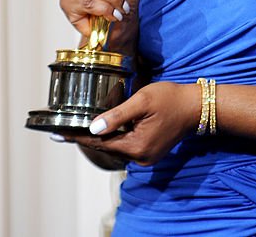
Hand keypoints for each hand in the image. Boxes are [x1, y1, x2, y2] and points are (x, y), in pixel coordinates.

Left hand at [62, 82, 201, 165]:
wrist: (197, 106)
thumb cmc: (171, 98)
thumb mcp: (142, 101)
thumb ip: (117, 115)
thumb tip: (93, 127)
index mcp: (137, 146)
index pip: (99, 143)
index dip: (78, 137)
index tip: (59, 135)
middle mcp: (140, 157)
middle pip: (106, 147)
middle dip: (87, 137)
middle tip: (64, 130)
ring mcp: (146, 157)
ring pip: (116, 147)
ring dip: (101, 137)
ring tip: (79, 127)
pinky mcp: (150, 152)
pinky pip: (127, 146)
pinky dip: (115, 137)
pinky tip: (105, 128)